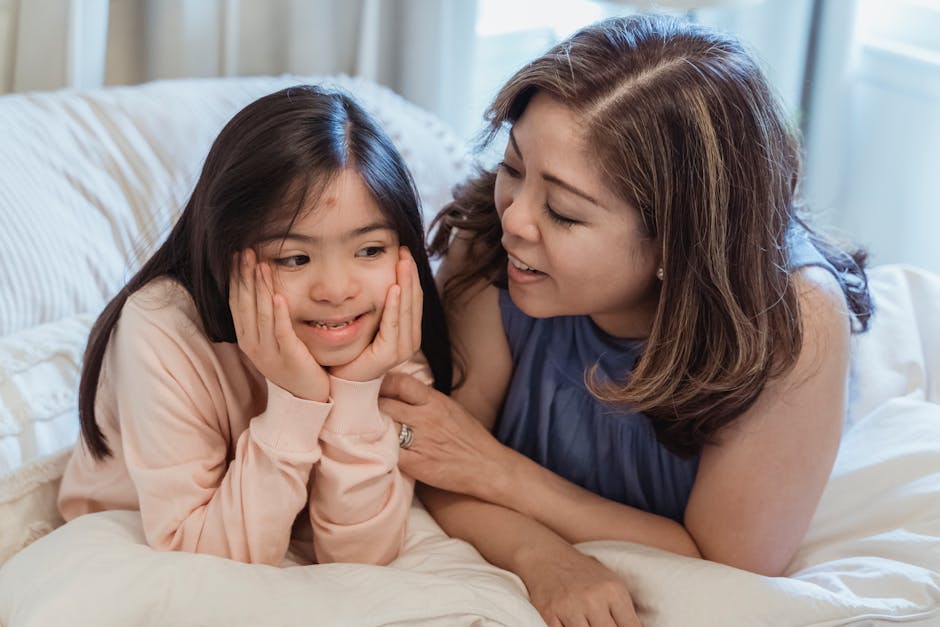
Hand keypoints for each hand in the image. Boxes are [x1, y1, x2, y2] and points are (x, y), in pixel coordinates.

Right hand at [229, 249, 329, 401]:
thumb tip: (263, 291)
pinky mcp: (289, 356)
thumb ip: (265, 320)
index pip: (236, 303)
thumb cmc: (292, 365)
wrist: (306, 399)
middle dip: (245, 277)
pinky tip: (278, 295)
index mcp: (247, 339)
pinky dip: (278, 312)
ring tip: (262, 265)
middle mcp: (253, 345)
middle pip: (245, 304)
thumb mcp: (273, 341)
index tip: (237, 256)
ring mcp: (269, 352)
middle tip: (246, 251)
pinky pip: (281, 331)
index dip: (236, 279)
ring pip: (261, 314)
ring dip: (261, 288)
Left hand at [331, 247, 422, 381]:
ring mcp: (403, 348)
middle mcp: (410, 339)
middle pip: (414, 299)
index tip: (403, 251)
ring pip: (407, 309)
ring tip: (402, 262)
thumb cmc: (355, 348)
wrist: (342, 378)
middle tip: (404, 250)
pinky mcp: (390, 354)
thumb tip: (383, 275)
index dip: (410, 273)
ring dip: (406, 283)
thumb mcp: (372, 321)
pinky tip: (394, 288)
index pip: (414, 296)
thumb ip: (381, 304)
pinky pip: (394, 324)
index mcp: (409, 330)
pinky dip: (394, 306)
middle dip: (410, 273)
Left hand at [378, 372, 504, 499]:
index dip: (382, 384)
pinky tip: (378, 450)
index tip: (373, 388)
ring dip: (373, 429)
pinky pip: (388, 453)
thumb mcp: (451, 408)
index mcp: (434, 401)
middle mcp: (425, 418)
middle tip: (362, 410)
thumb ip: (425, 399)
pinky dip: (381, 451)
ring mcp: (420, 441)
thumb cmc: (470, 437)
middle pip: (384, 404)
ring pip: (382, 428)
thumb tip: (399, 390)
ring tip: (368, 430)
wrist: (487, 467)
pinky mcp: (416, 464)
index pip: (399, 382)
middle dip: (370, 406)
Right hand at [518, 543, 641, 626]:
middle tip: (603, 626)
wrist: (545, 555)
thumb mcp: (610, 583)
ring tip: (589, 624)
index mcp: (613, 591)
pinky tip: (573, 624)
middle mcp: (593, 599)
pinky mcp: (549, 614)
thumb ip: (624, 609)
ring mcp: (570, 607)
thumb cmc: (582, 571)